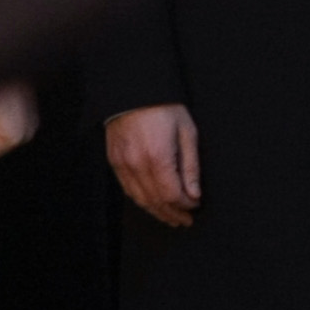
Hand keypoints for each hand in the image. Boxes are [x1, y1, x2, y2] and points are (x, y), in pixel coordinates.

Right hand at [107, 104, 201, 226]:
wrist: (134, 89)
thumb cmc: (164, 106)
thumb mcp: (187, 131)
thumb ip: (191, 167)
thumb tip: (194, 194)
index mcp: (158, 158)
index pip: (172, 195)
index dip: (185, 205)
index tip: (195, 206)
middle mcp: (137, 165)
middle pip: (155, 202)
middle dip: (172, 214)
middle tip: (184, 220)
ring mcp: (123, 164)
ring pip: (140, 199)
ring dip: (156, 212)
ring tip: (170, 217)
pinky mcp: (114, 161)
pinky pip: (127, 189)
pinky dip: (141, 200)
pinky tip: (151, 203)